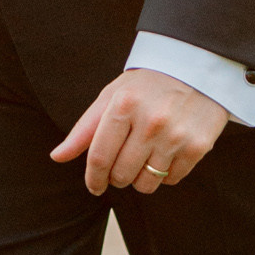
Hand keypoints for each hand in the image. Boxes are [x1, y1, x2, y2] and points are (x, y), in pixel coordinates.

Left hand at [51, 70, 227, 195]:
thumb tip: (57, 157)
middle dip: (116, 177)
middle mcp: (150, 122)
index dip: (93, 178)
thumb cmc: (146, 85)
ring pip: (146, 183)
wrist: (197, 68)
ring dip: (139, 179)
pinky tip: (164, 155)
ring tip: (142, 161)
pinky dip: (164, 175)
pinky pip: (171, 179)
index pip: (99, 157)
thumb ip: (84, 129)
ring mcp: (176, 136)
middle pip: (121, 174)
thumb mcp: (112, 96)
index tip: (94, 186)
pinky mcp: (198, 147)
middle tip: (120, 167)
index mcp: (123, 106)